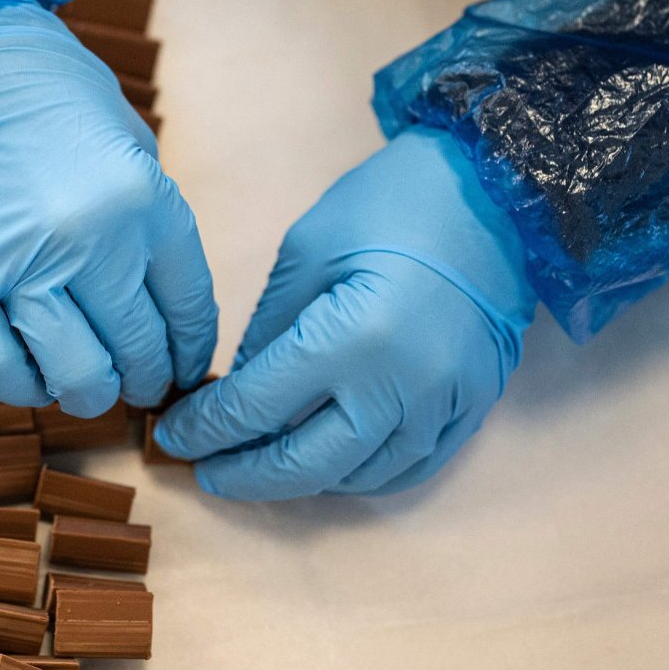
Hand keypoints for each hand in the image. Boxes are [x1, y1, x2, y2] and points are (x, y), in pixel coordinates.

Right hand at [0, 0, 216, 416]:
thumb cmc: (43, 91)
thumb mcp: (129, 141)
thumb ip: (150, 221)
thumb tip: (163, 303)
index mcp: (146, 202)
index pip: (187, 310)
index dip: (188, 351)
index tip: (182, 367)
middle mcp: (92, 242)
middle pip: (138, 351)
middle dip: (145, 380)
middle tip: (139, 385)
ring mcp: (23, 268)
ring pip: (77, 377)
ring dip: (89, 394)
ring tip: (88, 388)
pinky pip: (2, 369)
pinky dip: (25, 387)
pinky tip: (34, 379)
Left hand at [153, 127, 534, 496]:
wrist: (494, 187)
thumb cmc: (389, 203)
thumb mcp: (307, 251)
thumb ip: (268, 331)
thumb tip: (235, 392)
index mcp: (353, 337)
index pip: (259, 408)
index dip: (207, 429)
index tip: (174, 436)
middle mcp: (403, 386)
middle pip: (307, 465)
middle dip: (245, 474)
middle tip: (204, 470)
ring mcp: (446, 403)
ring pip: (359, 476)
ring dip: (301, 481)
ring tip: (258, 465)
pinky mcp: (475, 405)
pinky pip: (411, 467)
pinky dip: (361, 475)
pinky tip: (327, 464)